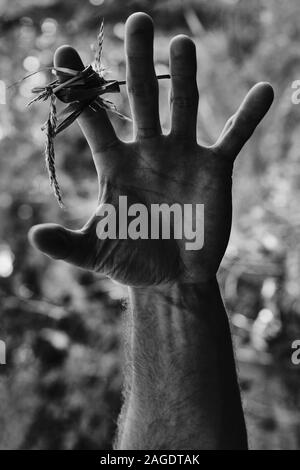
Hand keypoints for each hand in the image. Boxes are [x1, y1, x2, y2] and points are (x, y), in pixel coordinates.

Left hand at [29, 12, 273, 286]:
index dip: (77, 87)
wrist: (172, 277)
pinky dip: (248, 115)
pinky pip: (233, 137)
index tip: (61, 51)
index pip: (93, 119)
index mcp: (114, 165)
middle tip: (138, 22)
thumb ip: (67, 244)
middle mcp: (148, 151)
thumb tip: (34, 236)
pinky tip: (263, 90)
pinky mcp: (214, 170)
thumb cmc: (132, 262)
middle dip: (137, 62)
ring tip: (182, 43)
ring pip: (183, 106)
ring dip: (184, 75)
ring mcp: (182, 156)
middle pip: (141, 98)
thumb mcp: (96, 254)